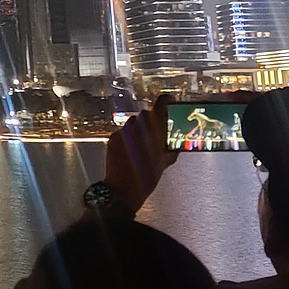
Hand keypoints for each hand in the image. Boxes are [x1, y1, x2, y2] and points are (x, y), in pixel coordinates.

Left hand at [104, 95, 175, 212]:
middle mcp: (138, 130)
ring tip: (142, 142)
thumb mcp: (164, 163)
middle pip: (145, 115)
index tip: (166, 99)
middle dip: (151, 120)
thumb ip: (170, 149)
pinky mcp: (113, 138)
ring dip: (138, 128)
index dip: (164, 102)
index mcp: (154, 134)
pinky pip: (123, 131)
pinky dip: (127, 136)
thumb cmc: (145, 179)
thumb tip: (174, 143)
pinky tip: (130, 148)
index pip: (159, 108)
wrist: (122, 189)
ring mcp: (124, 133)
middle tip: (155, 131)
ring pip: (133, 122)